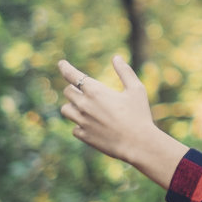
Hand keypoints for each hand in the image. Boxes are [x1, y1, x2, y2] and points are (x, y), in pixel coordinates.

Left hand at [58, 56, 185, 187]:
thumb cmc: (139, 114)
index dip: (65, 67)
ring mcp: (82, 122)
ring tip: (85, 108)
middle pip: (67, 92)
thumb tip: (116, 58)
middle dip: (74, 89)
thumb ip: (125, 72)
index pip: (72, 75)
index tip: (61, 64)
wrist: (138, 143)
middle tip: (84, 91)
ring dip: (73, 106)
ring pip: (65, 109)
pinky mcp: (83, 136)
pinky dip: (80, 125)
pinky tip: (91, 125)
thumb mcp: (136, 89)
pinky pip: (74, 128)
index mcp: (96, 91)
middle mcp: (84, 105)